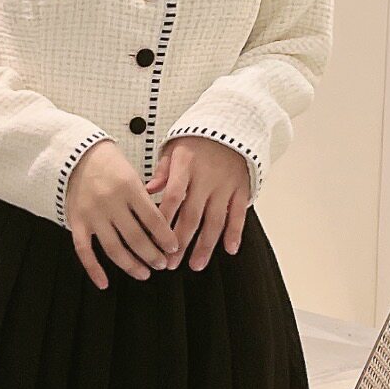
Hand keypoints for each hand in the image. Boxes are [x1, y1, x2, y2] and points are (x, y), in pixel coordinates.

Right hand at [64, 140, 181, 288]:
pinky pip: (84, 250)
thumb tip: (164, 224)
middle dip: (153, 255)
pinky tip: (104, 283)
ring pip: (114, 249)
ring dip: (131, 265)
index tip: (174, 248)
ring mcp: (92, 214)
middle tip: (162, 264)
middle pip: (136, 238)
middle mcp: (110, 202)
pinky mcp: (77, 222)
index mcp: (129, 187)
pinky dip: (94, 269)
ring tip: (144, 273)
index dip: (166, 237)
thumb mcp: (133, 172)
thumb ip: (146, 196)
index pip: (153, 219)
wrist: (76, 154)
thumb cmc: (109, 163)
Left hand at [146, 134, 250, 267]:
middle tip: (171, 263)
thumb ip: (162, 170)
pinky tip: (229, 249)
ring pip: (215, 220)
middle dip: (180, 242)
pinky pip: (239, 213)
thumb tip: (147, 190)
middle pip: (192, 215)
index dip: (165, 220)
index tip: (156, 239)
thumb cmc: (198, 139)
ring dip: (205, 245)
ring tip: (196, 265)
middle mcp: (206, 178)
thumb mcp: (174, 146)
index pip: (173, 196)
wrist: (233, 123)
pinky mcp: (242, 189)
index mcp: (186, 166)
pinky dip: (235, 232)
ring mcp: (226, 185)